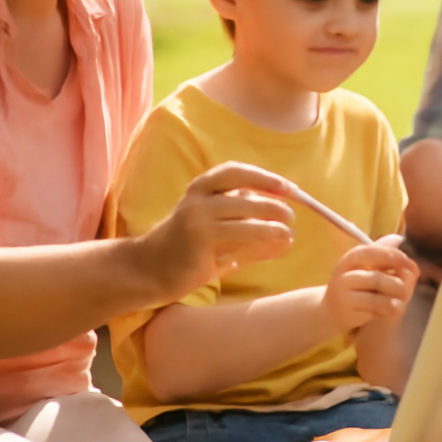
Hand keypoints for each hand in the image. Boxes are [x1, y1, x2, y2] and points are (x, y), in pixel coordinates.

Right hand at [138, 162, 296, 298]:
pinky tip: (278, 245)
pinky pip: (241, 240)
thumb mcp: (215, 228)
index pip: (235, 171)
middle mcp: (197, 200)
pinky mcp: (200, 245)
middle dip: (273, 204)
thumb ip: (247, 225)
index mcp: (200, 188)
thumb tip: (287, 231)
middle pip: (245, 196)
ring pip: (246, 219)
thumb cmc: (186, 247)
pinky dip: (264, 242)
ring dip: (273, 225)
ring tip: (288, 232)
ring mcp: (197, 222)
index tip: (288, 187)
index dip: (263, 177)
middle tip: (291, 215)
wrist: (149, 269)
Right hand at [324, 236, 420, 333]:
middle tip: (406, 288)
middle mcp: (342, 277)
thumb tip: (398, 238)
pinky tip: (390, 310)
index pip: (369, 252)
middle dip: (396, 284)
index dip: (390, 255)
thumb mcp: (363, 266)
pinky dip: (385, 312)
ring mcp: (343, 297)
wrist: (330, 310)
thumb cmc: (353, 284)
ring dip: (393, 301)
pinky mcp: (347, 315)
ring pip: (375, 299)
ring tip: (401, 302)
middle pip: (376, 278)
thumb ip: (381, 253)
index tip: (407, 261)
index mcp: (348, 260)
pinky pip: (372, 313)